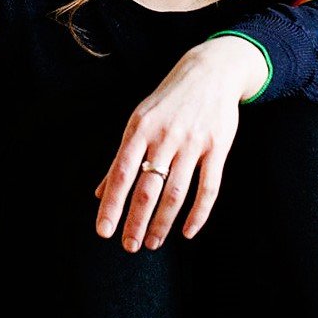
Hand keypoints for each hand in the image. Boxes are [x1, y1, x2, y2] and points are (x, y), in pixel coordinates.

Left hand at [91, 36, 265, 249]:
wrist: (211, 71)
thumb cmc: (169, 100)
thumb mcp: (139, 121)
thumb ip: (121, 158)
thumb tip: (99, 194)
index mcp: (140, 129)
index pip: (121, 174)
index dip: (112, 205)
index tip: (103, 231)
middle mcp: (165, 136)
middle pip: (147, 187)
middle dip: (137, 221)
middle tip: (129, 246)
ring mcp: (193, 142)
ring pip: (176, 192)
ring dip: (163, 222)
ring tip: (153, 242)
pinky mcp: (218, 147)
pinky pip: (209, 187)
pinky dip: (198, 213)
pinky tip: (187, 231)